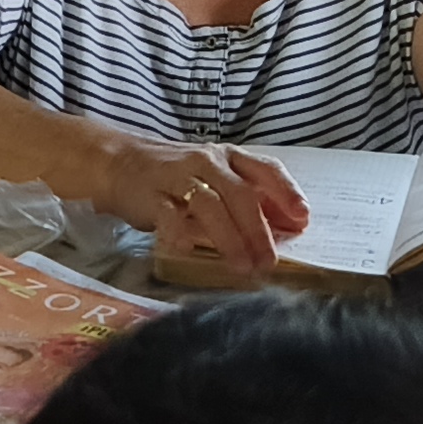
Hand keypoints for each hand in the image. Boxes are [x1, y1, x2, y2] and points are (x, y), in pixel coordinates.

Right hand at [108, 138, 309, 269]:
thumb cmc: (175, 176)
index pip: (265, 168)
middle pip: (240, 193)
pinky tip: (187, 249)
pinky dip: (179, 232)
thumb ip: (249, 198)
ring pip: (210, 205)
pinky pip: (168, 213)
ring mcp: (178, 176)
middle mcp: (207, 161)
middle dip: (258, 229)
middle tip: (269, 261)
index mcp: (228, 157)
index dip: (286, 192)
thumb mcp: (215, 179)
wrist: (119, 162)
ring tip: (242, 266)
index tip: (303, 218)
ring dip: (230, 238)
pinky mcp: (151, 194)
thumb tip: (289, 225)